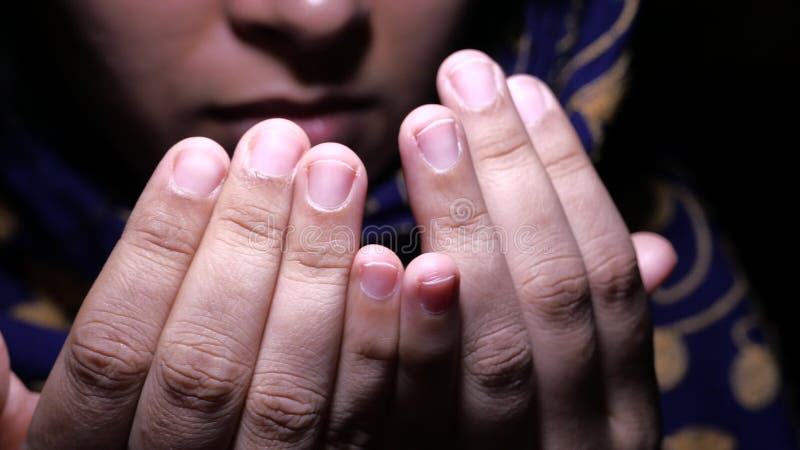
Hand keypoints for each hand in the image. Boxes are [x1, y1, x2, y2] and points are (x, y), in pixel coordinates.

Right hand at [15, 119, 462, 448]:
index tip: (199, 155)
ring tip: (342, 177)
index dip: (156, 249)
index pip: (115, 352)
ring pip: (293, 399)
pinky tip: (417, 271)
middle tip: (287, 144)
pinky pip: (370, 430)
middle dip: (249, 244)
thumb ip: (5, 393)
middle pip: (209, 368)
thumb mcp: (43, 439)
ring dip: (322, 281)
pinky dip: (394, 350)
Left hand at [392, 50, 675, 447]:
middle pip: (553, 297)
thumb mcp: (583, 398)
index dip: (568, 180)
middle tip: (461, 90)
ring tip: (422, 128)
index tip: (523, 93)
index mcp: (620, 409)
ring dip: (466, 227)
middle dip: (513, 182)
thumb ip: (599, 329)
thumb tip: (653, 249)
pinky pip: (411, 418)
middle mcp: (582, 443)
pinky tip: (387, 255)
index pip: (607, 279)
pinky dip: (408, 336)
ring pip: (496, 348)